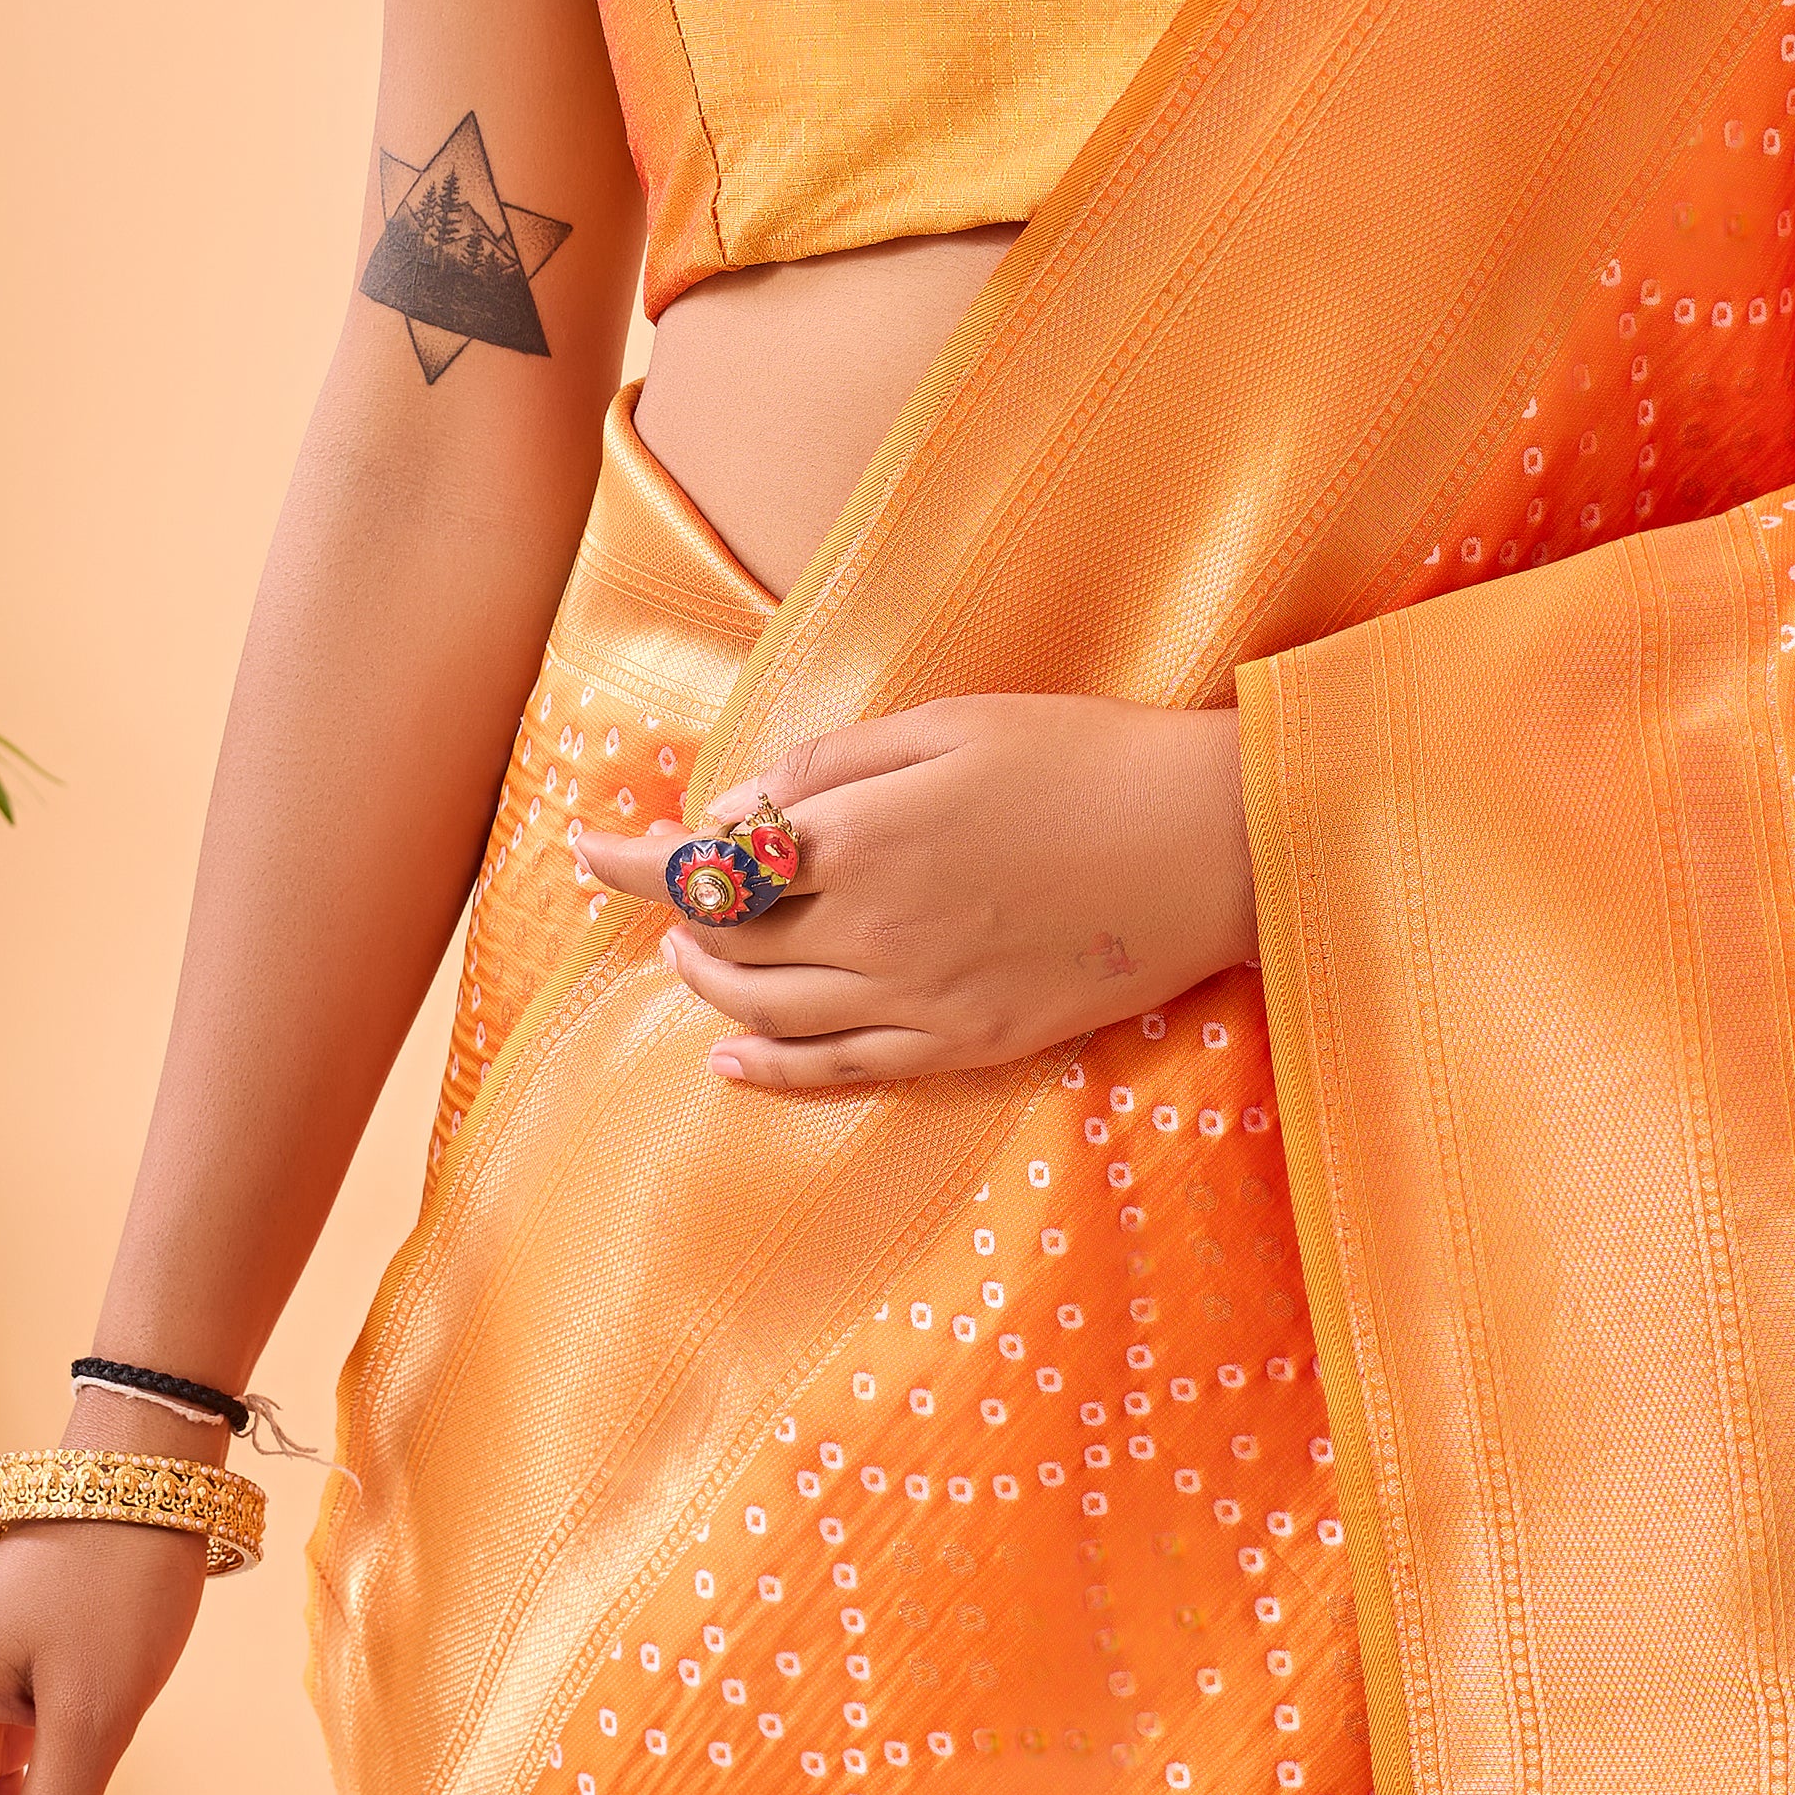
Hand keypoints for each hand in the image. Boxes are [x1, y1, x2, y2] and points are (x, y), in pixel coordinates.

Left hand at [571, 693, 1255, 1092]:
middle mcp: (874, 930)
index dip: (632, 859)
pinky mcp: (965, 1043)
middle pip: (728, 943)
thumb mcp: (955, 723)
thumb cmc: (1087, 757)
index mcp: (865, 836)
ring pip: (767, 1013)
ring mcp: (918, 999)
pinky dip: (768, 1068)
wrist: (1213, 844)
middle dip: (674, 918)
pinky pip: (839, 1071)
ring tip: (692, 957)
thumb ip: (835, 766)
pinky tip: (731, 1059)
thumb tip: (736, 810)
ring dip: (710, 985)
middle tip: (655, 889)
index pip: (708, 861)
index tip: (581, 848)